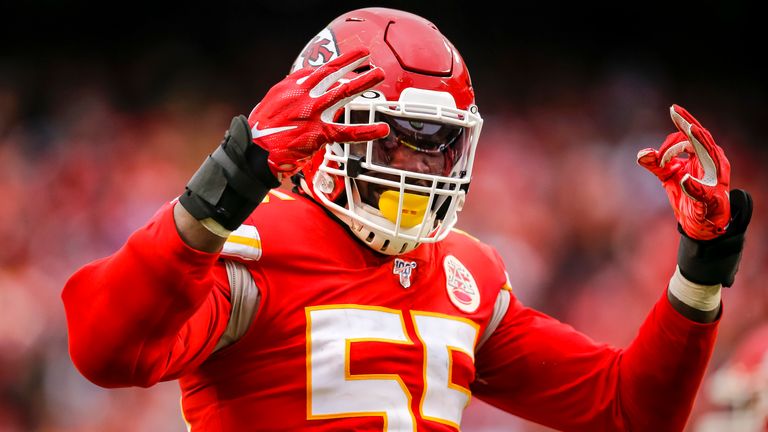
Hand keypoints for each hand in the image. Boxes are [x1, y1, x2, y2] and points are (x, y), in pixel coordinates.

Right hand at [247, 47, 389, 177]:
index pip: (315, 72)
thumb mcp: (271, 105)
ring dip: (363, 82)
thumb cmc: (259, 133)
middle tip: (367, 57)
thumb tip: (302, 94)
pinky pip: (347, 131)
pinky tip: (382, 129)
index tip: (344, 62)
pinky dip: (366, 131)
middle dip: (351, 64)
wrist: (252, 152)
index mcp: (290, 87)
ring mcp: (312, 112)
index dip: (333, 65)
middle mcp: (302, 95)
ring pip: (343, 92)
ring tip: (379, 74)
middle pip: (331, 73)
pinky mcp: (318, 133)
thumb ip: (289, 98)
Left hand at [637, 105, 730, 239]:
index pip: (693, 134)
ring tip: (689, 130)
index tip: (672, 108)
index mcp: (703, 156)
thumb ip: (655, 164)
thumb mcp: (668, 176)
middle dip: (687, 127)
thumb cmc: (687, 194)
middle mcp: (712, 163)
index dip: (683, 121)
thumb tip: (641, 154)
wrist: (700, 222)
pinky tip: (685, 181)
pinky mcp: (709, 200)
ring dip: (696, 144)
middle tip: (676, 114)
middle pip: (700, 139)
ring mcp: (714, 180)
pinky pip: (703, 192)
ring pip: (708, 156)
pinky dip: (694, 187)